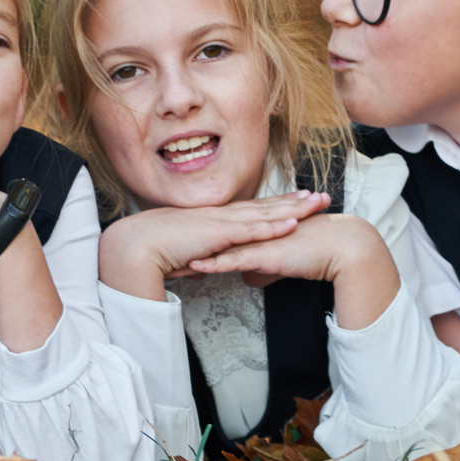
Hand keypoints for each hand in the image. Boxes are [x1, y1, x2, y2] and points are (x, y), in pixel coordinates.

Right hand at [98, 192, 325, 298]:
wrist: (139, 245)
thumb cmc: (158, 249)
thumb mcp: (188, 250)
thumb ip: (202, 255)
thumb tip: (207, 264)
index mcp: (217, 218)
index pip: (254, 209)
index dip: (278, 204)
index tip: (298, 199)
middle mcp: (223, 215)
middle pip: (267, 206)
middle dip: (295, 201)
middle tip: (320, 196)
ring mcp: (223, 222)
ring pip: (266, 214)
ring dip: (293, 209)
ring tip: (316, 204)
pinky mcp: (220, 234)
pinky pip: (252, 230)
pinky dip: (274, 226)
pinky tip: (293, 223)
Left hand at [186, 210, 374, 282]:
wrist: (339, 247)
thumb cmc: (315, 253)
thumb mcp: (282, 265)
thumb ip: (263, 269)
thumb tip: (248, 279)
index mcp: (255, 235)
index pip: (221, 242)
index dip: (198, 248)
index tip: (176, 256)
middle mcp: (253, 235)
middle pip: (214, 243)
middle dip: (187, 251)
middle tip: (163, 257)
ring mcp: (257, 242)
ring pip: (218, 251)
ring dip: (193, 259)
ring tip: (169, 267)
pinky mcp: (265, 252)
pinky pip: (234, 259)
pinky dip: (213, 263)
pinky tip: (195, 266)